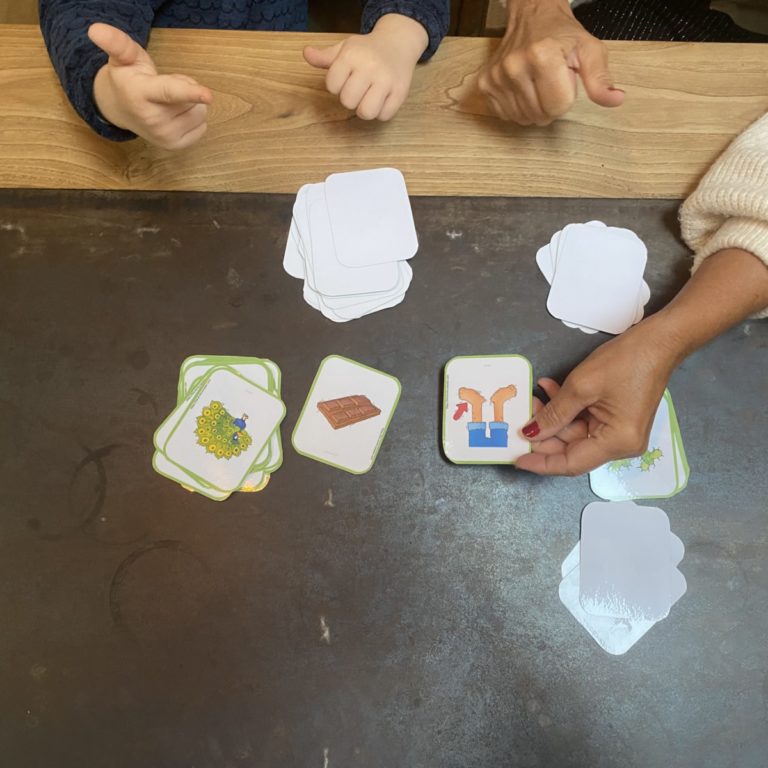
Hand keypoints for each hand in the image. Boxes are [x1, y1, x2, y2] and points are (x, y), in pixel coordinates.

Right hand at [89, 23, 211, 148]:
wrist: (121, 111)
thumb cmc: (128, 79)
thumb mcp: (123, 57)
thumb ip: (116, 43)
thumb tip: (94, 29)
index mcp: (141, 94)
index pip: (170, 92)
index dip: (191, 91)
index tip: (208, 94)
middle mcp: (153, 120)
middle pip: (192, 99)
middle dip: (185, 87)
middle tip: (163, 87)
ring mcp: (164, 137)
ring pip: (200, 112)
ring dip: (190, 104)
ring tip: (167, 101)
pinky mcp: (176, 147)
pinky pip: (202, 127)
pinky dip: (192, 118)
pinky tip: (173, 115)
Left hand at [303, 14, 427, 120]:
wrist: (398, 42)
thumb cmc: (366, 50)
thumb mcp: (345, 48)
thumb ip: (324, 57)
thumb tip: (306, 54)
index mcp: (351, 55)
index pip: (332, 86)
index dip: (336, 86)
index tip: (345, 79)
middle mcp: (369, 67)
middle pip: (348, 101)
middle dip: (350, 99)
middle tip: (357, 90)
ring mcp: (386, 81)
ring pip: (366, 112)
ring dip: (364, 109)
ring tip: (368, 98)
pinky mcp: (400, 92)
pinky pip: (384, 115)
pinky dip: (380, 112)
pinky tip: (382, 100)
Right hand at [477, 0, 623, 124]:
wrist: (532, 16)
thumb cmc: (562, 35)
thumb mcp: (589, 50)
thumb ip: (600, 78)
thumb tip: (615, 100)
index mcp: (541, 56)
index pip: (558, 107)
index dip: (567, 98)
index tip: (564, 80)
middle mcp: (514, 66)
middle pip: (540, 116)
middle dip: (550, 105)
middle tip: (550, 82)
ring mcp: (496, 77)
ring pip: (524, 119)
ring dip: (534, 108)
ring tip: (537, 85)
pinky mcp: (485, 85)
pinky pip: (507, 115)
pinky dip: (518, 108)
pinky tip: (522, 89)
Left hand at [515, 315, 681, 475]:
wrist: (658, 341)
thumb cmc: (626, 362)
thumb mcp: (580, 387)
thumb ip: (553, 414)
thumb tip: (530, 434)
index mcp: (617, 443)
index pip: (571, 464)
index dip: (541, 463)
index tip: (517, 458)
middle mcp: (621, 445)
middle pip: (572, 448)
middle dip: (544, 433)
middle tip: (520, 418)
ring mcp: (619, 432)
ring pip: (574, 432)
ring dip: (553, 415)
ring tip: (533, 397)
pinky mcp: (616, 419)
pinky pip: (584, 420)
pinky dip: (567, 408)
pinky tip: (549, 389)